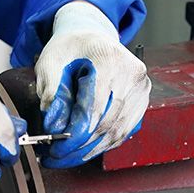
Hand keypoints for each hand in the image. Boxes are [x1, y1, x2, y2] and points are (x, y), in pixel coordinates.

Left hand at [35, 1, 150, 167]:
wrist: (91, 35)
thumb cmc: (71, 47)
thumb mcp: (51, 61)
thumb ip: (51, 91)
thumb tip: (53, 125)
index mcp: (108, 58)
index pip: (94, 107)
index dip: (75, 133)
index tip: (56, 147)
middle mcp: (132, 74)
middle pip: (107, 123)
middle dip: (80, 146)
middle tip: (56, 156)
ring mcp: (141, 88)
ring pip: (117, 131)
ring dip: (91, 150)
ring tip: (67, 157)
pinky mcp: (142, 100)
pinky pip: (124, 130)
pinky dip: (103, 143)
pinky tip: (85, 149)